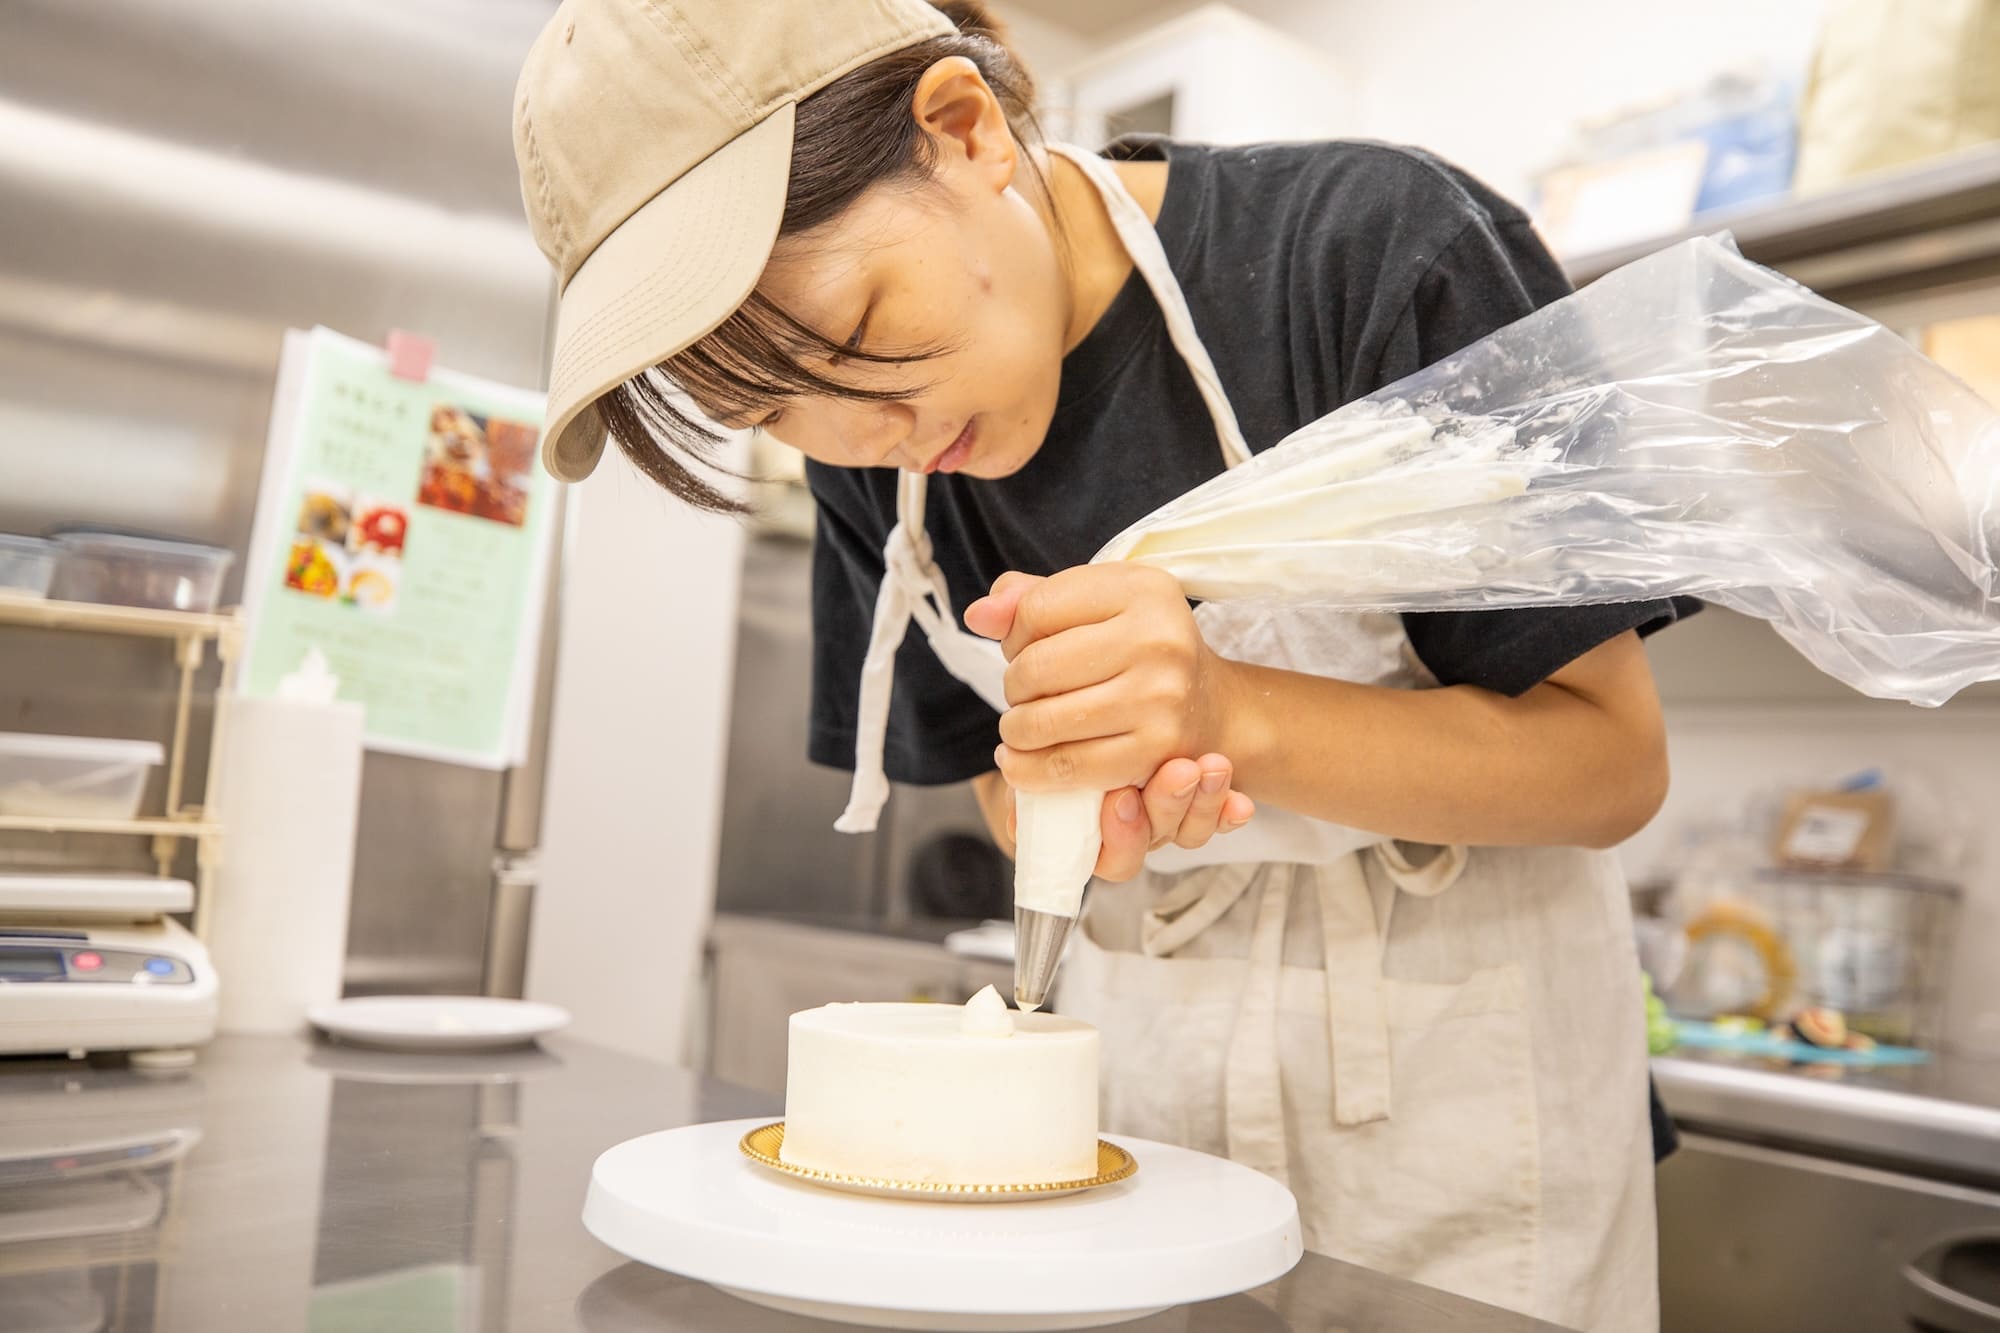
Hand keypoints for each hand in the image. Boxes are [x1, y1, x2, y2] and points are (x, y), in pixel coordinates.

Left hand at [965, 566, 1243, 793]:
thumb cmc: (1137, 648)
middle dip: (1014, 687)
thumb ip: (1030, 599)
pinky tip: (1021, 762)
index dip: (1014, 635)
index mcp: (1142, 588)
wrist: (1207, 705)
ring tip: (1022, 728)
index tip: (1028, 648)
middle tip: (1026, 695)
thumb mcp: (1095, 604)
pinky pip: (1066, 767)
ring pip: (1041, 721)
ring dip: (1016, 730)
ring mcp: (1160, 698)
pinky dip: (1028, 771)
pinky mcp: (1155, 751)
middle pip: (1033, 668)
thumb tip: (978, 615)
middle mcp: (1157, 639)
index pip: (1034, 610)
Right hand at [996, 755, 1255, 883]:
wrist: (1114, 715)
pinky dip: (1229, 810)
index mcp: (1094, 836)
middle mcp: (1135, 833)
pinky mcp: (1202, 800)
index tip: (1120, 797)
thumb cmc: (1064, 739)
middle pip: (1156, 839)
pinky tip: (1240, 802)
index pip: (1110, 857)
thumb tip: (1010, 767)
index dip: (1118, 836)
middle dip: (1167, 808)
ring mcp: (1169, 817)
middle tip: (1177, 773)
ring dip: (1203, 803)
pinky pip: (1219, 816)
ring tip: (1212, 767)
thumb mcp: (1036, 757)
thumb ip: (1026, 769)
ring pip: (1190, 829)